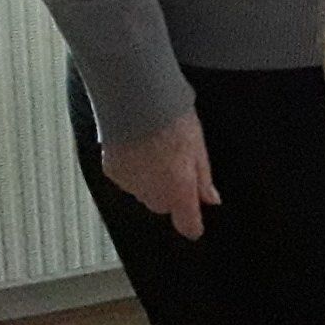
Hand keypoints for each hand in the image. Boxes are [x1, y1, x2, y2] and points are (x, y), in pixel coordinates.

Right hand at [101, 109, 220, 239]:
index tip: (194, 221)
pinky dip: (132, 170)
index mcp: (179, 189)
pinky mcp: (113, 174)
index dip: (192, 223)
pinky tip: (136, 147)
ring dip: (150, 181)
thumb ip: (203, 178)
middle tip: (174, 163)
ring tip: (153, 150)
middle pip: (164, 205)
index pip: (187, 224)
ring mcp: (131, 186)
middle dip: (170, 192)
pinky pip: (127, 180)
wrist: (136, 100)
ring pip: (144, 193)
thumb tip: (211, 199)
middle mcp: (154, 194)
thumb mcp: (198, 146)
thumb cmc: (173, 119)